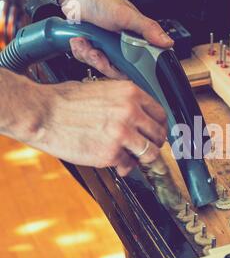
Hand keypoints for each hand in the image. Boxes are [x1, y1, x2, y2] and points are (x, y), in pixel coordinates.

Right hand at [24, 79, 166, 175]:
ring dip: (142, 158)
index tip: (155, 134)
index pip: (160, 114)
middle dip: (154, 144)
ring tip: (132, 158)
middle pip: (159, 135)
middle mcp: (131, 112)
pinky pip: (128, 165)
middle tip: (145, 148)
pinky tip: (116, 163)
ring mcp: (122, 134)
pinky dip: (123, 167)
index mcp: (130, 93)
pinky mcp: (110, 153)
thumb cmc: (65, 101)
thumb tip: (139, 118)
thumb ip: (124, 103)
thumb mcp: (102, 90)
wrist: (41, 113)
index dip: (159, 127)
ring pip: (149, 153)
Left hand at [60, 0, 173, 78]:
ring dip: (89, 56)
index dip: (127, 71)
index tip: (117, 67)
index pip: (137, 67)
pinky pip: (86, 60)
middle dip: (103, 64)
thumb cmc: (102, 0)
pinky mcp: (92, 48)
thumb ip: (147, 29)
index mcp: (135, 41)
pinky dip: (80, 51)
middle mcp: (121, 47)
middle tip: (96, 53)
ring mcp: (106, 48)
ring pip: (100, 66)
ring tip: (85, 43)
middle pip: (116, 70)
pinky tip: (79, 40)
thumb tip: (167, 42)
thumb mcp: (127, 15)